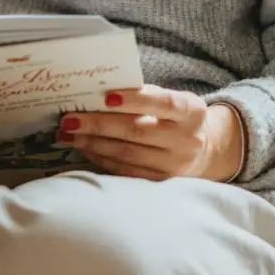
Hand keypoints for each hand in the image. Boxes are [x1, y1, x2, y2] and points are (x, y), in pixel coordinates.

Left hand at [58, 85, 244, 181]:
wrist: (205, 149)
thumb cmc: (177, 117)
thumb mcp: (173, 100)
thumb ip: (145, 95)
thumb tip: (100, 92)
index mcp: (191, 111)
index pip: (163, 103)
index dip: (135, 100)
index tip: (106, 96)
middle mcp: (186, 140)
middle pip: (137, 131)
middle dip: (99, 124)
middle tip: (70, 119)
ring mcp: (174, 165)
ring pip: (127, 154)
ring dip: (94, 143)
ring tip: (69, 134)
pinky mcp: (162, 182)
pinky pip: (126, 171)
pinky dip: (102, 159)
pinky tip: (85, 148)